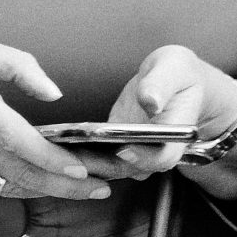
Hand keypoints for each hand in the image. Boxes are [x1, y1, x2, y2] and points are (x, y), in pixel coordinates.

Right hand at [0, 33, 108, 200]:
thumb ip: (19, 66)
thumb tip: (53, 91)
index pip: (24, 145)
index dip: (57, 162)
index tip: (85, 170)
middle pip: (23, 175)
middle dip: (66, 187)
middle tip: (99, 189)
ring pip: (8, 185)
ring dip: (45, 189)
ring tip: (78, 188)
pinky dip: (16, 186)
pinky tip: (37, 182)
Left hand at [72, 45, 236, 181]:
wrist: (173, 81)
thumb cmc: (177, 72)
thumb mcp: (174, 68)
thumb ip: (162, 84)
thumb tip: (150, 101)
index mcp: (175, 135)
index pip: (162, 157)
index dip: (144, 157)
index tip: (124, 147)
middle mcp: (154, 150)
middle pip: (130, 168)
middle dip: (102, 164)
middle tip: (74, 157)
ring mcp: (135, 151)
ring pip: (110, 167)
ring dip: (86, 163)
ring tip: (59, 151)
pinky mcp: (117, 146)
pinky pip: (99, 156)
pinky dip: (81, 153)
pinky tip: (59, 143)